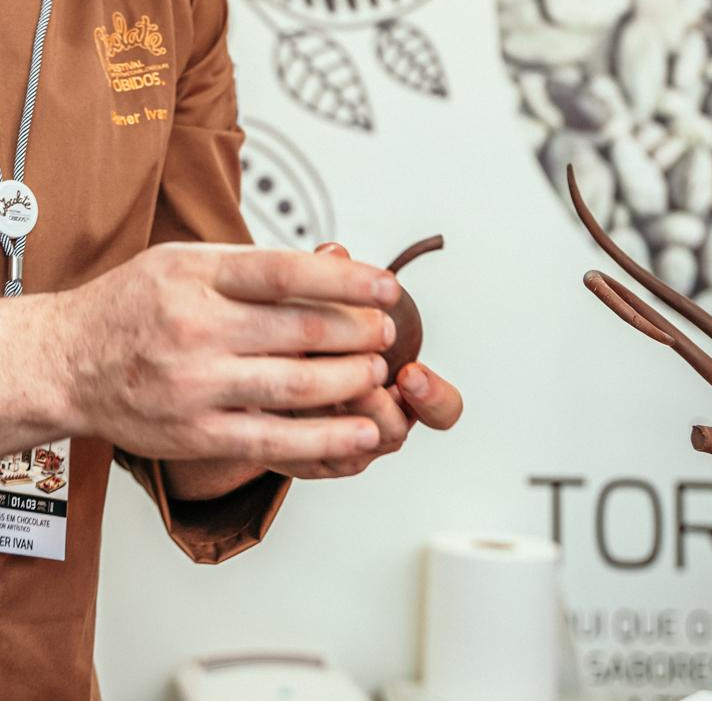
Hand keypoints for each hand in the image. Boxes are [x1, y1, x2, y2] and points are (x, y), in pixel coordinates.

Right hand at [57, 242, 401, 466]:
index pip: (286, 272)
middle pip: (301, 331)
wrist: (64, 362)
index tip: (388, 286)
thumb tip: (330, 261)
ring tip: (374, 373)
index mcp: (195, 275)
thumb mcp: (181, 261)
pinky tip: (359, 432)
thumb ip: (249, 265)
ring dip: (351, 381)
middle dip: (360, 333)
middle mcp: (195, 327)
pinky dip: (326, 439)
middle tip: (386, 332)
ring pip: (297, 386)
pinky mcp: (195, 433)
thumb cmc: (128, 307)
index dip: (348, 280)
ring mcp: (195, 385)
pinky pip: (274, 440)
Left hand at [272, 242, 463, 480]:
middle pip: (393, 432)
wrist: (268, 366)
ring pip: (351, 446)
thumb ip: (338, 283)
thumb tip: (333, 253)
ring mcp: (343, 445)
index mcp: (403, 394)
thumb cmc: (314, 333)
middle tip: (356, 380)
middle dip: (374, 403)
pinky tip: (280, 400)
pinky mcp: (305, 458)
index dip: (433, 396)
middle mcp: (378, 423)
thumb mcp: (329, 304)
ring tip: (313, 384)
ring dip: (331, 414)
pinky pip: (309, 458)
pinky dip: (298, 429)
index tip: (409, 372)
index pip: (443, 410)